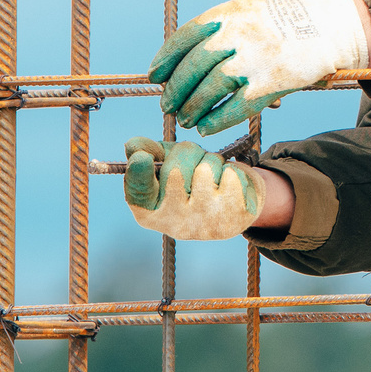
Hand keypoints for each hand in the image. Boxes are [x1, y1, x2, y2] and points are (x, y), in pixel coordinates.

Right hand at [121, 136, 269, 240]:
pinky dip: (232, 171)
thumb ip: (148, 152)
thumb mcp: (167, 165)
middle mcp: (174, 224)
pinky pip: (230, 176)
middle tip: (195, 160)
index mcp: (150, 212)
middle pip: (175, 170)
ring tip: (214, 174)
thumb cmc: (195, 181)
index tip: (143, 157)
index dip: (139, 173)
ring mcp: (204, 224)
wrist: (237, 205)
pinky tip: (230, 184)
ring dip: (213, 161)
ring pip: (205, 169)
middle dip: (188, 153)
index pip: (138, 193)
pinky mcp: (233, 220)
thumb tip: (132, 147)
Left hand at [147, 0, 370, 133]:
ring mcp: (254, 60)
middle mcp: (239, 35)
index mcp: (231, 13)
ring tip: (185, 118)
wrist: (334, 28)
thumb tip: (191, 49)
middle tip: (167, 104)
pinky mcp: (271, 84)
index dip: (166, 59)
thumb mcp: (253, 6)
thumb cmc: (291, 17)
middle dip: (176, 89)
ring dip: (192, 107)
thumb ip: (224, 24)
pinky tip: (206, 127)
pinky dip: (217, 120)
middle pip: (193, 67)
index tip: (156, 75)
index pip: (186, 37)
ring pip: (210, 89)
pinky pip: (235, 107)